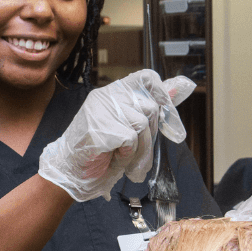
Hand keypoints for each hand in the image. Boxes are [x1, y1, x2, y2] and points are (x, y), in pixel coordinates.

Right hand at [38, 69, 193, 201]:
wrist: (71, 173)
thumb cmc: (102, 151)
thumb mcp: (130, 126)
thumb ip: (153, 105)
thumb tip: (180, 86)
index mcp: (113, 92)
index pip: (146, 78)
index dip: (163, 96)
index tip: (167, 118)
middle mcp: (105, 96)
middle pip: (150, 106)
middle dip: (151, 134)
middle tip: (137, 150)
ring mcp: (99, 110)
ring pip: (142, 123)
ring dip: (139, 148)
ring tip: (124, 156)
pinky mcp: (98, 128)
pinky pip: (130, 139)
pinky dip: (127, 154)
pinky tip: (113, 155)